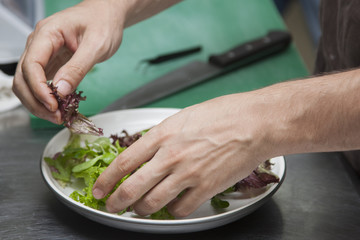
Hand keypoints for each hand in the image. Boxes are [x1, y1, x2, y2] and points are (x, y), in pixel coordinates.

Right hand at [12, 0, 124, 123]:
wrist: (106, 15)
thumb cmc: (103, 23)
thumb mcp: (96, 46)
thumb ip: (78, 68)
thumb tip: (60, 90)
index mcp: (47, 33)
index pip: (31, 64)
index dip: (39, 89)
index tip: (53, 105)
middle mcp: (38, 44)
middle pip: (23, 78)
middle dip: (36, 101)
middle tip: (56, 117)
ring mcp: (42, 54)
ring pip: (27, 83)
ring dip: (38, 103)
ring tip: (58, 116)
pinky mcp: (49, 63)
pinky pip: (39, 84)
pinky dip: (45, 98)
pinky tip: (59, 108)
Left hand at [92, 94, 271, 217]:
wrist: (253, 123)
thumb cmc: (222, 115)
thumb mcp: (182, 118)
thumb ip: (162, 137)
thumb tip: (147, 152)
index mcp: (162, 135)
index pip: (123, 161)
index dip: (107, 179)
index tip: (100, 188)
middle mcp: (170, 156)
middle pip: (132, 188)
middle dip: (117, 202)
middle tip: (113, 206)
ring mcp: (187, 174)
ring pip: (152, 203)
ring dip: (142, 209)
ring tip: (140, 209)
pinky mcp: (205, 188)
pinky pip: (180, 209)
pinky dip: (173, 211)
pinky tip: (174, 205)